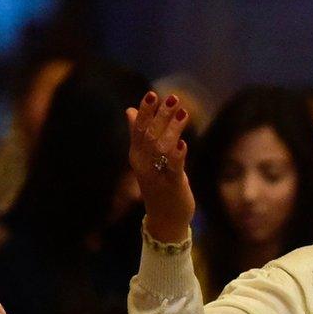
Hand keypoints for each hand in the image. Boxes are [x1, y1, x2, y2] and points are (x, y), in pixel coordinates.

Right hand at [126, 91, 194, 242]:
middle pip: (149, 135)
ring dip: (172, 130)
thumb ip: (140, 134)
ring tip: (183, 113)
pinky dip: (177, 156)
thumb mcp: (147, 158)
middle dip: (161, 116)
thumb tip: (129, 110)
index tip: (152, 94)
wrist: (165, 219)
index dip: (145, 111)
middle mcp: (143, 164)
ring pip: (161, 148)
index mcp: (137, 155)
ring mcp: (156, 175)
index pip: (138, 129)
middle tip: (172, 98)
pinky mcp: (171, 186)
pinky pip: (172, 169)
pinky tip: (183, 144)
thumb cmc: (159, 184)